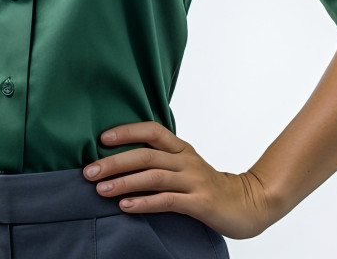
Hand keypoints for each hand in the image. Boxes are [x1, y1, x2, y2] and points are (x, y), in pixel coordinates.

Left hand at [82, 121, 277, 239]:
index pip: (152, 130)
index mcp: (181, 148)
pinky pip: (167, 200)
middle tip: (89, 171)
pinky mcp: (199, 202)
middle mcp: (186, 160)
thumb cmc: (209, 186)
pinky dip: (144, 202)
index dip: (127, 131)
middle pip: (146, 155)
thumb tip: (123, 161)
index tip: (101, 139)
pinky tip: (126, 206)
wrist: (248, 204)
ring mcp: (193, 181)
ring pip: (153, 177)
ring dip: (123, 182)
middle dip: (114, 162)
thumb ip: (162, 161)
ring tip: (101, 189)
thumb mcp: (186, 167)